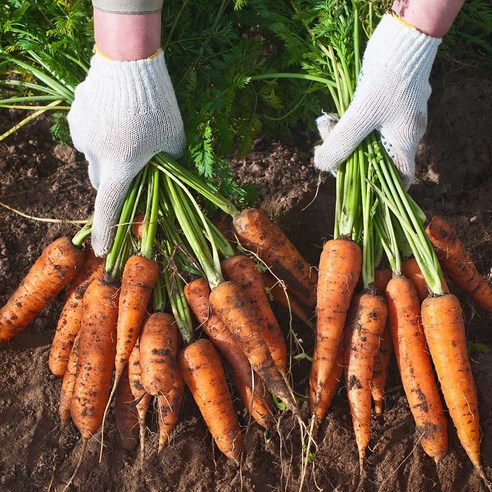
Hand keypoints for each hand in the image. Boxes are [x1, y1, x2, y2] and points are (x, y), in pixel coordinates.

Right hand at [67, 50, 184, 255]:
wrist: (131, 62)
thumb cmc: (159, 105)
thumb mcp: (173, 140)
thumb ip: (168, 162)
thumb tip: (165, 173)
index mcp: (120, 166)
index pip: (109, 207)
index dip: (105, 232)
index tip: (99, 250)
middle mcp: (95, 154)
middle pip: (101, 181)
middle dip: (115, 181)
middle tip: (133, 168)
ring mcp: (82, 133)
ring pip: (93, 156)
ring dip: (108, 155)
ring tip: (127, 132)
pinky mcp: (75, 114)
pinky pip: (87, 133)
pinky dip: (100, 133)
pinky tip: (116, 116)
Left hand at [314, 14, 440, 188]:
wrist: (402, 38)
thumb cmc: (388, 80)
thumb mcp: (361, 115)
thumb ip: (342, 142)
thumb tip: (321, 165)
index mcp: (405, 142)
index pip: (400, 178)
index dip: (382, 190)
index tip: (357, 191)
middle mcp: (402, 132)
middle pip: (374, 159)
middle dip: (348, 158)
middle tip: (326, 152)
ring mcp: (393, 117)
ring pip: (364, 139)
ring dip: (342, 137)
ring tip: (325, 127)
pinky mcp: (383, 102)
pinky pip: (362, 121)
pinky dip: (346, 122)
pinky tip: (330, 117)